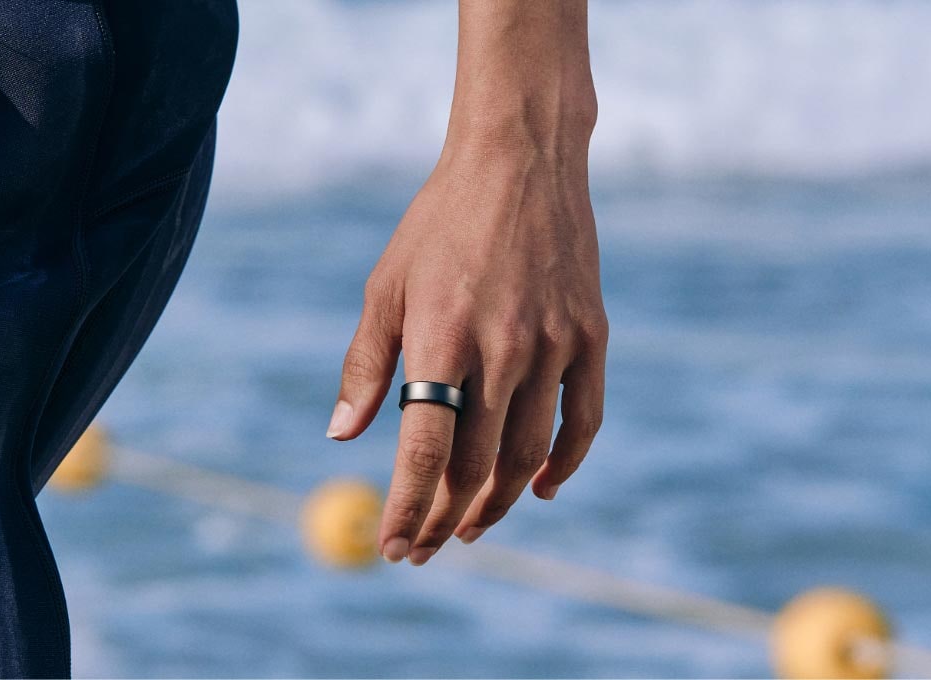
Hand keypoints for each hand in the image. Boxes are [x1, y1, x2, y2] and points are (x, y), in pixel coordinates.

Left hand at [327, 0, 606, 565]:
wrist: (519, 160)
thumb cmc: (439, 223)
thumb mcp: (386, 285)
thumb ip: (365, 365)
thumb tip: (340, 439)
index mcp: (440, 335)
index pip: (422, 448)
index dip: (407, 507)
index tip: (394, 548)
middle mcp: (502, 346)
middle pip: (476, 464)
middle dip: (446, 517)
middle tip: (428, 546)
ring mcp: (554, 342)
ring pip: (530, 453)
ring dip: (500, 503)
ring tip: (474, 527)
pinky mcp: (590, 335)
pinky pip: (583, 420)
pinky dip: (565, 464)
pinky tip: (545, 490)